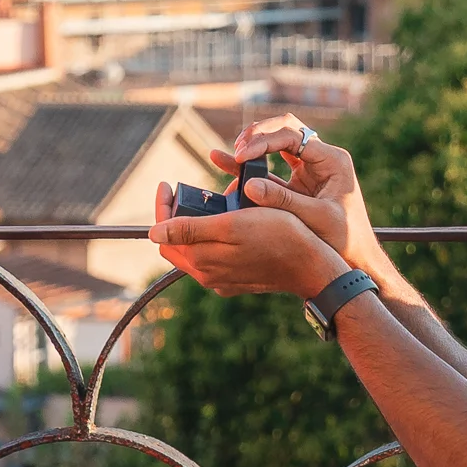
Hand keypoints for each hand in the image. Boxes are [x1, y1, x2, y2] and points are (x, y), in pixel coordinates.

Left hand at [151, 182, 341, 300]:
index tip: (167, 185)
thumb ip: (190, 230)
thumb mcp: (233, 225)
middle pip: (177, 243)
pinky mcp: (237, 280)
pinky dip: (215, 239)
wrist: (312, 265)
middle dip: (178, 216)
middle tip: (188, 192)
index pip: (163, 235)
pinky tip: (230, 224)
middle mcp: (207, 274)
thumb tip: (153, 233)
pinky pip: (216, 258)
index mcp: (201, 260)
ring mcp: (222, 280)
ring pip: (196, 249)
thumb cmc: (279, 237)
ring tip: (215, 202)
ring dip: (198, 225)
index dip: (161, 207)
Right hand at [223, 119, 420, 304]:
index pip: (294, 136)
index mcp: (333, 160)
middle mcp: (322, 159)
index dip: (265, 142)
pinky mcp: (298, 183)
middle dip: (260, 135)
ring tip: (232, 154)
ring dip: (255, 146)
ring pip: (278, 142)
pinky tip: (226, 160)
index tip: (243, 156)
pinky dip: (251, 165)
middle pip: (286, 129)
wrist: (357, 258)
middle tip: (239, 149)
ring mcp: (309, 169)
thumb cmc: (345, 240)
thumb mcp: (315, 219)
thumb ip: (283, 201)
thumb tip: (248, 185)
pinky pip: (271, 167)